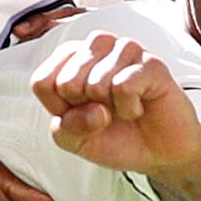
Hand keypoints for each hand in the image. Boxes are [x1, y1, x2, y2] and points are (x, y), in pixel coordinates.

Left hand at [34, 30, 200, 182]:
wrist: (157, 153)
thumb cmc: (117, 137)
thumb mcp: (75, 141)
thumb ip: (63, 128)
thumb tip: (93, 110)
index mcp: (73, 58)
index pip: (42, 81)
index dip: (59, 110)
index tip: (80, 113)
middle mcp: (98, 47)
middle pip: (67, 81)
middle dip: (86, 110)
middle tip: (107, 112)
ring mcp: (126, 51)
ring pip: (96, 81)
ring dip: (109, 109)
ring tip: (123, 108)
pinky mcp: (151, 63)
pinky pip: (123, 86)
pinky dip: (128, 107)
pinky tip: (138, 107)